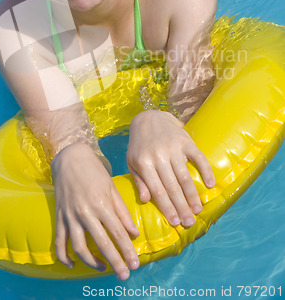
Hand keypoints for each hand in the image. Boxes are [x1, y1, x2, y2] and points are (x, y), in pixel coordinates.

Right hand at [51, 143, 139, 279]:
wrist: (70, 158)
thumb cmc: (95, 171)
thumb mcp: (112, 188)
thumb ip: (122, 212)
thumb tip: (134, 233)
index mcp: (101, 204)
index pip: (118, 233)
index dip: (127, 251)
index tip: (135, 264)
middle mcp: (85, 212)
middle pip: (102, 244)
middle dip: (115, 262)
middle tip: (124, 275)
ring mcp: (70, 216)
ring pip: (80, 247)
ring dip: (92, 262)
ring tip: (103, 268)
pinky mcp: (59, 216)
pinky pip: (59, 241)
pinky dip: (64, 256)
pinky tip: (73, 264)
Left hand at [127, 110, 214, 226]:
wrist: (149, 118)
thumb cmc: (139, 145)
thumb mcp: (132, 162)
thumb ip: (139, 181)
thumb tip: (146, 200)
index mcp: (144, 162)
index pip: (157, 190)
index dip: (167, 207)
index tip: (175, 222)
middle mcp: (159, 155)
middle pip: (172, 186)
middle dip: (181, 206)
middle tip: (189, 222)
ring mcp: (173, 147)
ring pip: (185, 175)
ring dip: (193, 195)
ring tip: (198, 209)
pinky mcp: (185, 140)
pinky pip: (198, 157)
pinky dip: (206, 171)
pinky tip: (210, 184)